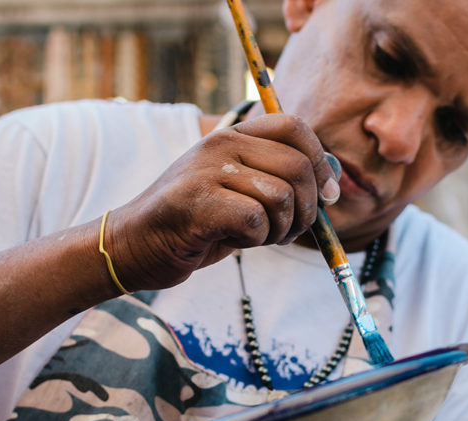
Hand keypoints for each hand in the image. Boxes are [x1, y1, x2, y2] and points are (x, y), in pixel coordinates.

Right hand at [103, 113, 339, 291]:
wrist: (135, 246)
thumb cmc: (195, 224)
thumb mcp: (241, 193)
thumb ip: (279, 180)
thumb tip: (333, 180)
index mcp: (232, 135)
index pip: (295, 127)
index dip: (321, 161)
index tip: (326, 195)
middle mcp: (220, 144)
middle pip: (298, 165)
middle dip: (307, 208)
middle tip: (288, 230)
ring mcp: (207, 170)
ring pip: (280, 195)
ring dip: (281, 228)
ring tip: (259, 237)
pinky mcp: (197, 202)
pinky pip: (256, 219)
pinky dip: (255, 239)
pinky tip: (235, 241)